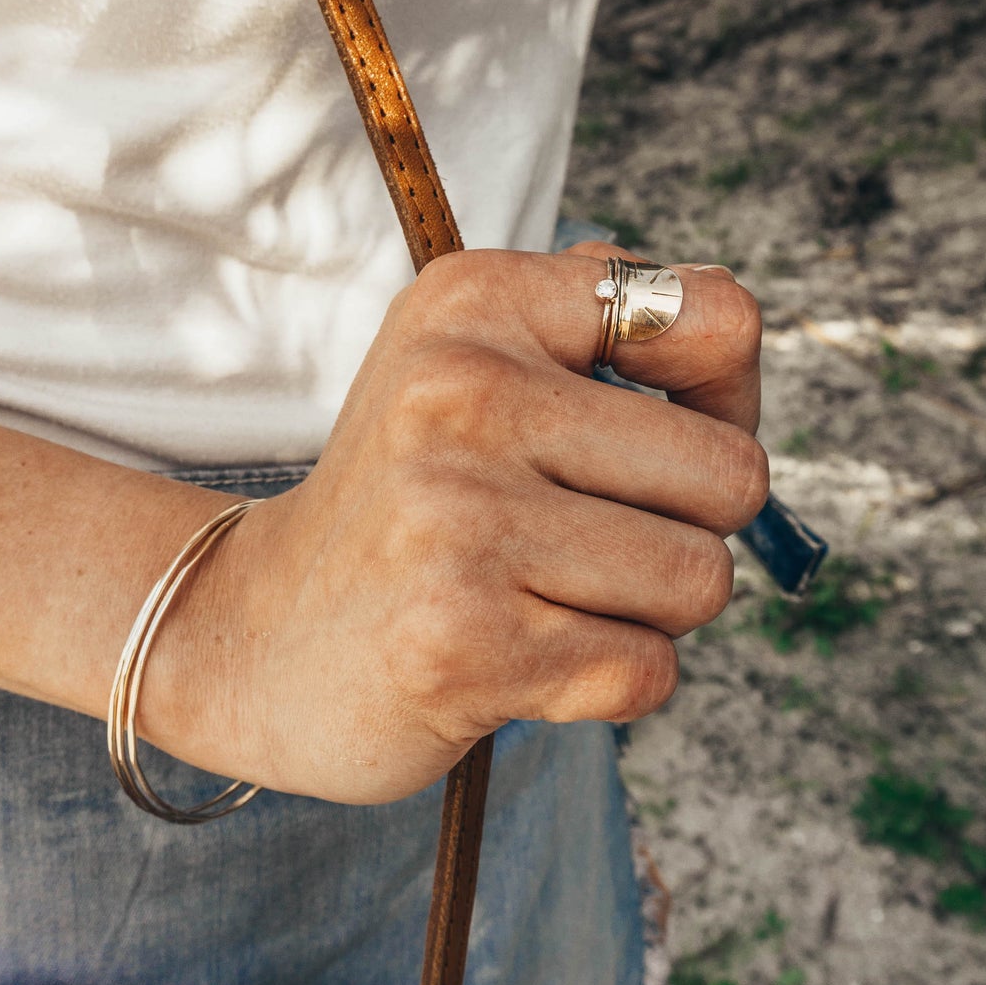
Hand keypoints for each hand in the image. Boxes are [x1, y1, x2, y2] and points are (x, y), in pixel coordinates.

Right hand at [146, 245, 767, 804]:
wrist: (253, 632)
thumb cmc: (405, 502)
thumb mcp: (468, 362)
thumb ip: (597, 320)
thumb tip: (732, 336)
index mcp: (476, 302)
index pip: (720, 322)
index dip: (727, 400)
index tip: (658, 442)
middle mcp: (461, 393)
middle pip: (733, 475)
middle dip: (690, 530)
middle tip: (590, 541)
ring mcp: (459, 520)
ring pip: (700, 581)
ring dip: (647, 614)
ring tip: (546, 598)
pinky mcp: (464, 644)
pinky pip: (647, 672)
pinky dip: (607, 682)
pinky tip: (521, 656)